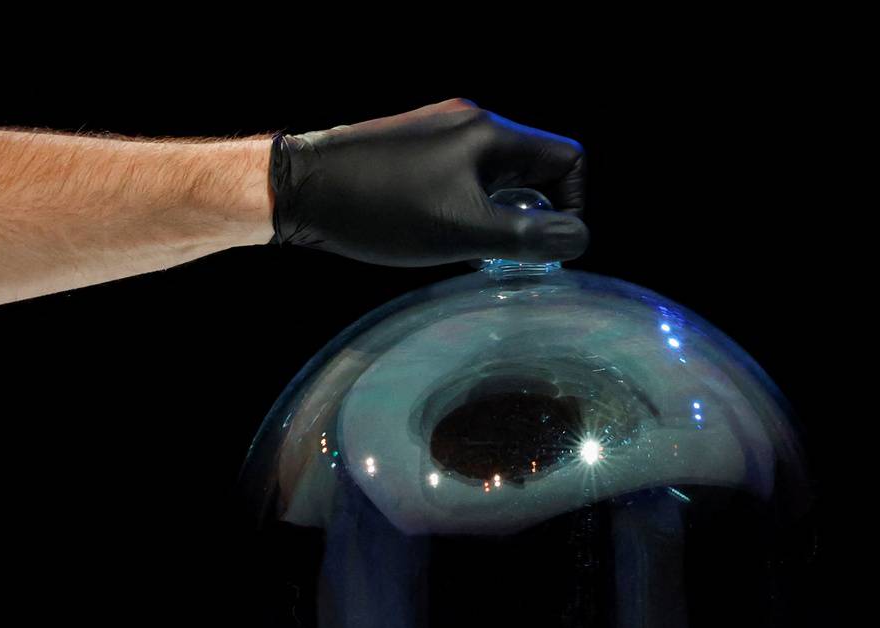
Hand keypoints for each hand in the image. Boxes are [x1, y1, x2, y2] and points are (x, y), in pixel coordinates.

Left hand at [269, 99, 587, 267]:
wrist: (300, 190)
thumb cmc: (380, 210)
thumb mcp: (464, 232)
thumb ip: (528, 237)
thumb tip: (578, 239)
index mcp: (490, 133)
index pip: (568, 160)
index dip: (570, 206)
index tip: (541, 245)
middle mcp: (470, 122)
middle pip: (533, 168)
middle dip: (529, 214)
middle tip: (500, 253)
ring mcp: (439, 132)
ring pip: (496, 177)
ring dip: (495, 215)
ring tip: (463, 245)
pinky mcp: (413, 149)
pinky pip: (463, 177)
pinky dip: (464, 208)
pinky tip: (432, 232)